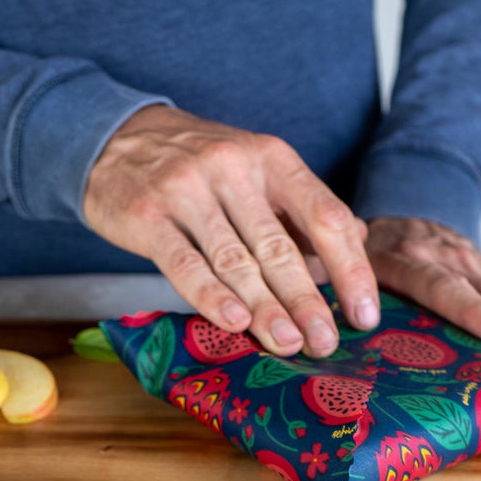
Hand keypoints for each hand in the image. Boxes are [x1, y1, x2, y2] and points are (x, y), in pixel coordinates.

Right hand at [83, 105, 378, 356]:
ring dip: (265, 309)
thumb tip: (359, 243)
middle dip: (307, 301)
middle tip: (326, 342)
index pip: (326, 215)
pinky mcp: (148, 215)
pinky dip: (211, 296)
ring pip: (236, 260)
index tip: (364, 312)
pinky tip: (234, 322)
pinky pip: (185, 263)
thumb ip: (301, 209)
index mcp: (272, 158)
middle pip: (281, 246)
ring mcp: (187, 190)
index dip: (350, 268)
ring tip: (288, 344)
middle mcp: (234, 168)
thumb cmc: (196, 165)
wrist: (115, 137)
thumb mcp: (255, 170)